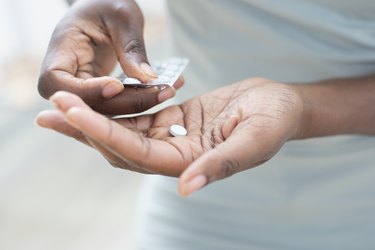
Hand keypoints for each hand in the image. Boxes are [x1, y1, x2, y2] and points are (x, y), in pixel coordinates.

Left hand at [36, 78, 303, 195]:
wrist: (280, 103)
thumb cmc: (275, 120)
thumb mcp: (254, 139)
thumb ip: (221, 164)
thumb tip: (185, 189)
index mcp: (191, 165)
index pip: (138, 153)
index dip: (104, 133)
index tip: (73, 112)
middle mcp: (176, 157)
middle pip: (121, 146)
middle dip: (86, 128)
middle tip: (52, 108)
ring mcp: (174, 138)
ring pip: (125, 132)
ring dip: (94, 118)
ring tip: (62, 102)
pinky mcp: (175, 120)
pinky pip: (139, 117)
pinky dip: (117, 109)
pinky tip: (96, 98)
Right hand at [38, 0, 179, 114]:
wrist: (107, 5)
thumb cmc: (108, 2)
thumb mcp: (123, 18)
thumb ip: (132, 48)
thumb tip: (149, 79)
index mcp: (62, 46)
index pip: (56, 80)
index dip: (84, 90)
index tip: (116, 86)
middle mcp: (67, 70)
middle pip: (82, 101)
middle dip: (120, 103)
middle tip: (157, 94)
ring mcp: (82, 82)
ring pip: (101, 107)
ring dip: (133, 105)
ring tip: (165, 92)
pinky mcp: (98, 89)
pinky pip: (114, 102)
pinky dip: (136, 100)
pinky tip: (160, 92)